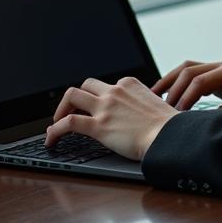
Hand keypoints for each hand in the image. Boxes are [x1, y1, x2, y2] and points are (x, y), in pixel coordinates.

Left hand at [45, 76, 177, 160]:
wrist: (170, 136)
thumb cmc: (168, 127)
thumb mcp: (155, 105)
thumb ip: (142, 105)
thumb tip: (139, 116)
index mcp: (129, 84)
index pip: (106, 85)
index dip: (97, 97)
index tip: (94, 107)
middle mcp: (114, 90)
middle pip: (86, 84)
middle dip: (76, 97)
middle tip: (71, 111)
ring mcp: (105, 106)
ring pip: (72, 95)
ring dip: (61, 108)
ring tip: (57, 122)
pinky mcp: (99, 125)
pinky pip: (68, 122)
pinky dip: (55, 129)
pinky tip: (51, 138)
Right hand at [151, 59, 221, 113]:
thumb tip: (206, 121)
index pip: (199, 81)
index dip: (184, 99)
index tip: (174, 117)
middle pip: (188, 70)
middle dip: (172, 89)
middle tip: (160, 110)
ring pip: (188, 68)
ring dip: (171, 81)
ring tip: (153, 96)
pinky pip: (195, 75)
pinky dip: (180, 83)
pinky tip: (171, 95)